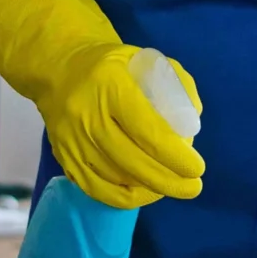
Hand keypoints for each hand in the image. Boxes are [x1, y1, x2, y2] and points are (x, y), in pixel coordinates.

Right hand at [0, 0, 202, 208]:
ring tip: (172, 186)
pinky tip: (144, 193)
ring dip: (150, 189)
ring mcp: (72, 139)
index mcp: (111, 85)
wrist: (59, 69)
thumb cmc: (113, 66)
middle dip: (169, 180)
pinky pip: (96, 189)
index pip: (148, 130)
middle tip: (193, 187)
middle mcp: (87, 114)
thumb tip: (193, 123)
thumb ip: (177, 85)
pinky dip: (124, 197)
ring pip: (116, 178)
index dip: (175, 156)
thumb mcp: (147, 60)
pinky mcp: (63, 157)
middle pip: (133, 160)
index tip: (197, 168)